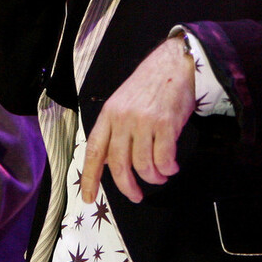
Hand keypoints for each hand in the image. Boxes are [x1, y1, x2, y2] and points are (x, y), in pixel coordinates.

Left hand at [80, 37, 195, 203]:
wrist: (172, 64)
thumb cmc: (148, 86)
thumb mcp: (122, 103)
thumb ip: (115, 130)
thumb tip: (111, 162)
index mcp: (108, 114)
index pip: (95, 150)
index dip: (90, 177)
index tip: (88, 197)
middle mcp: (123, 119)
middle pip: (119, 165)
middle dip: (127, 187)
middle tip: (136, 196)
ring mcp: (143, 121)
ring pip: (143, 166)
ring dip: (153, 178)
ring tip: (160, 176)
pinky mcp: (165, 124)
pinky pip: (163, 159)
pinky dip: (168, 169)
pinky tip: (171, 167)